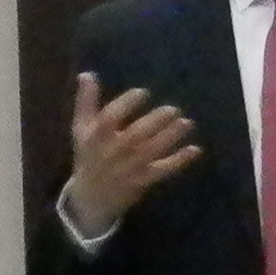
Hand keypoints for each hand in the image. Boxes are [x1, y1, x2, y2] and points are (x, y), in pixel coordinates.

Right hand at [62, 76, 202, 239]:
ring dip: (170, 137)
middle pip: (134, 136)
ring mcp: (128, 169)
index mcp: (94, 138)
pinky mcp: (142, 182)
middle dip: (154, 122)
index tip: (143, 92)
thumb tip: (87, 74)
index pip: (109, 119)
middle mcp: (111, 154)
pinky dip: (178, 161)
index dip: (125, 105)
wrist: (89, 199)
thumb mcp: (81, 129)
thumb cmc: (88, 156)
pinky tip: (194, 149)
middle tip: (173, 108)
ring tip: (187, 122)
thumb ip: (86, 102)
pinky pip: (162, 171)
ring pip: (151, 152)